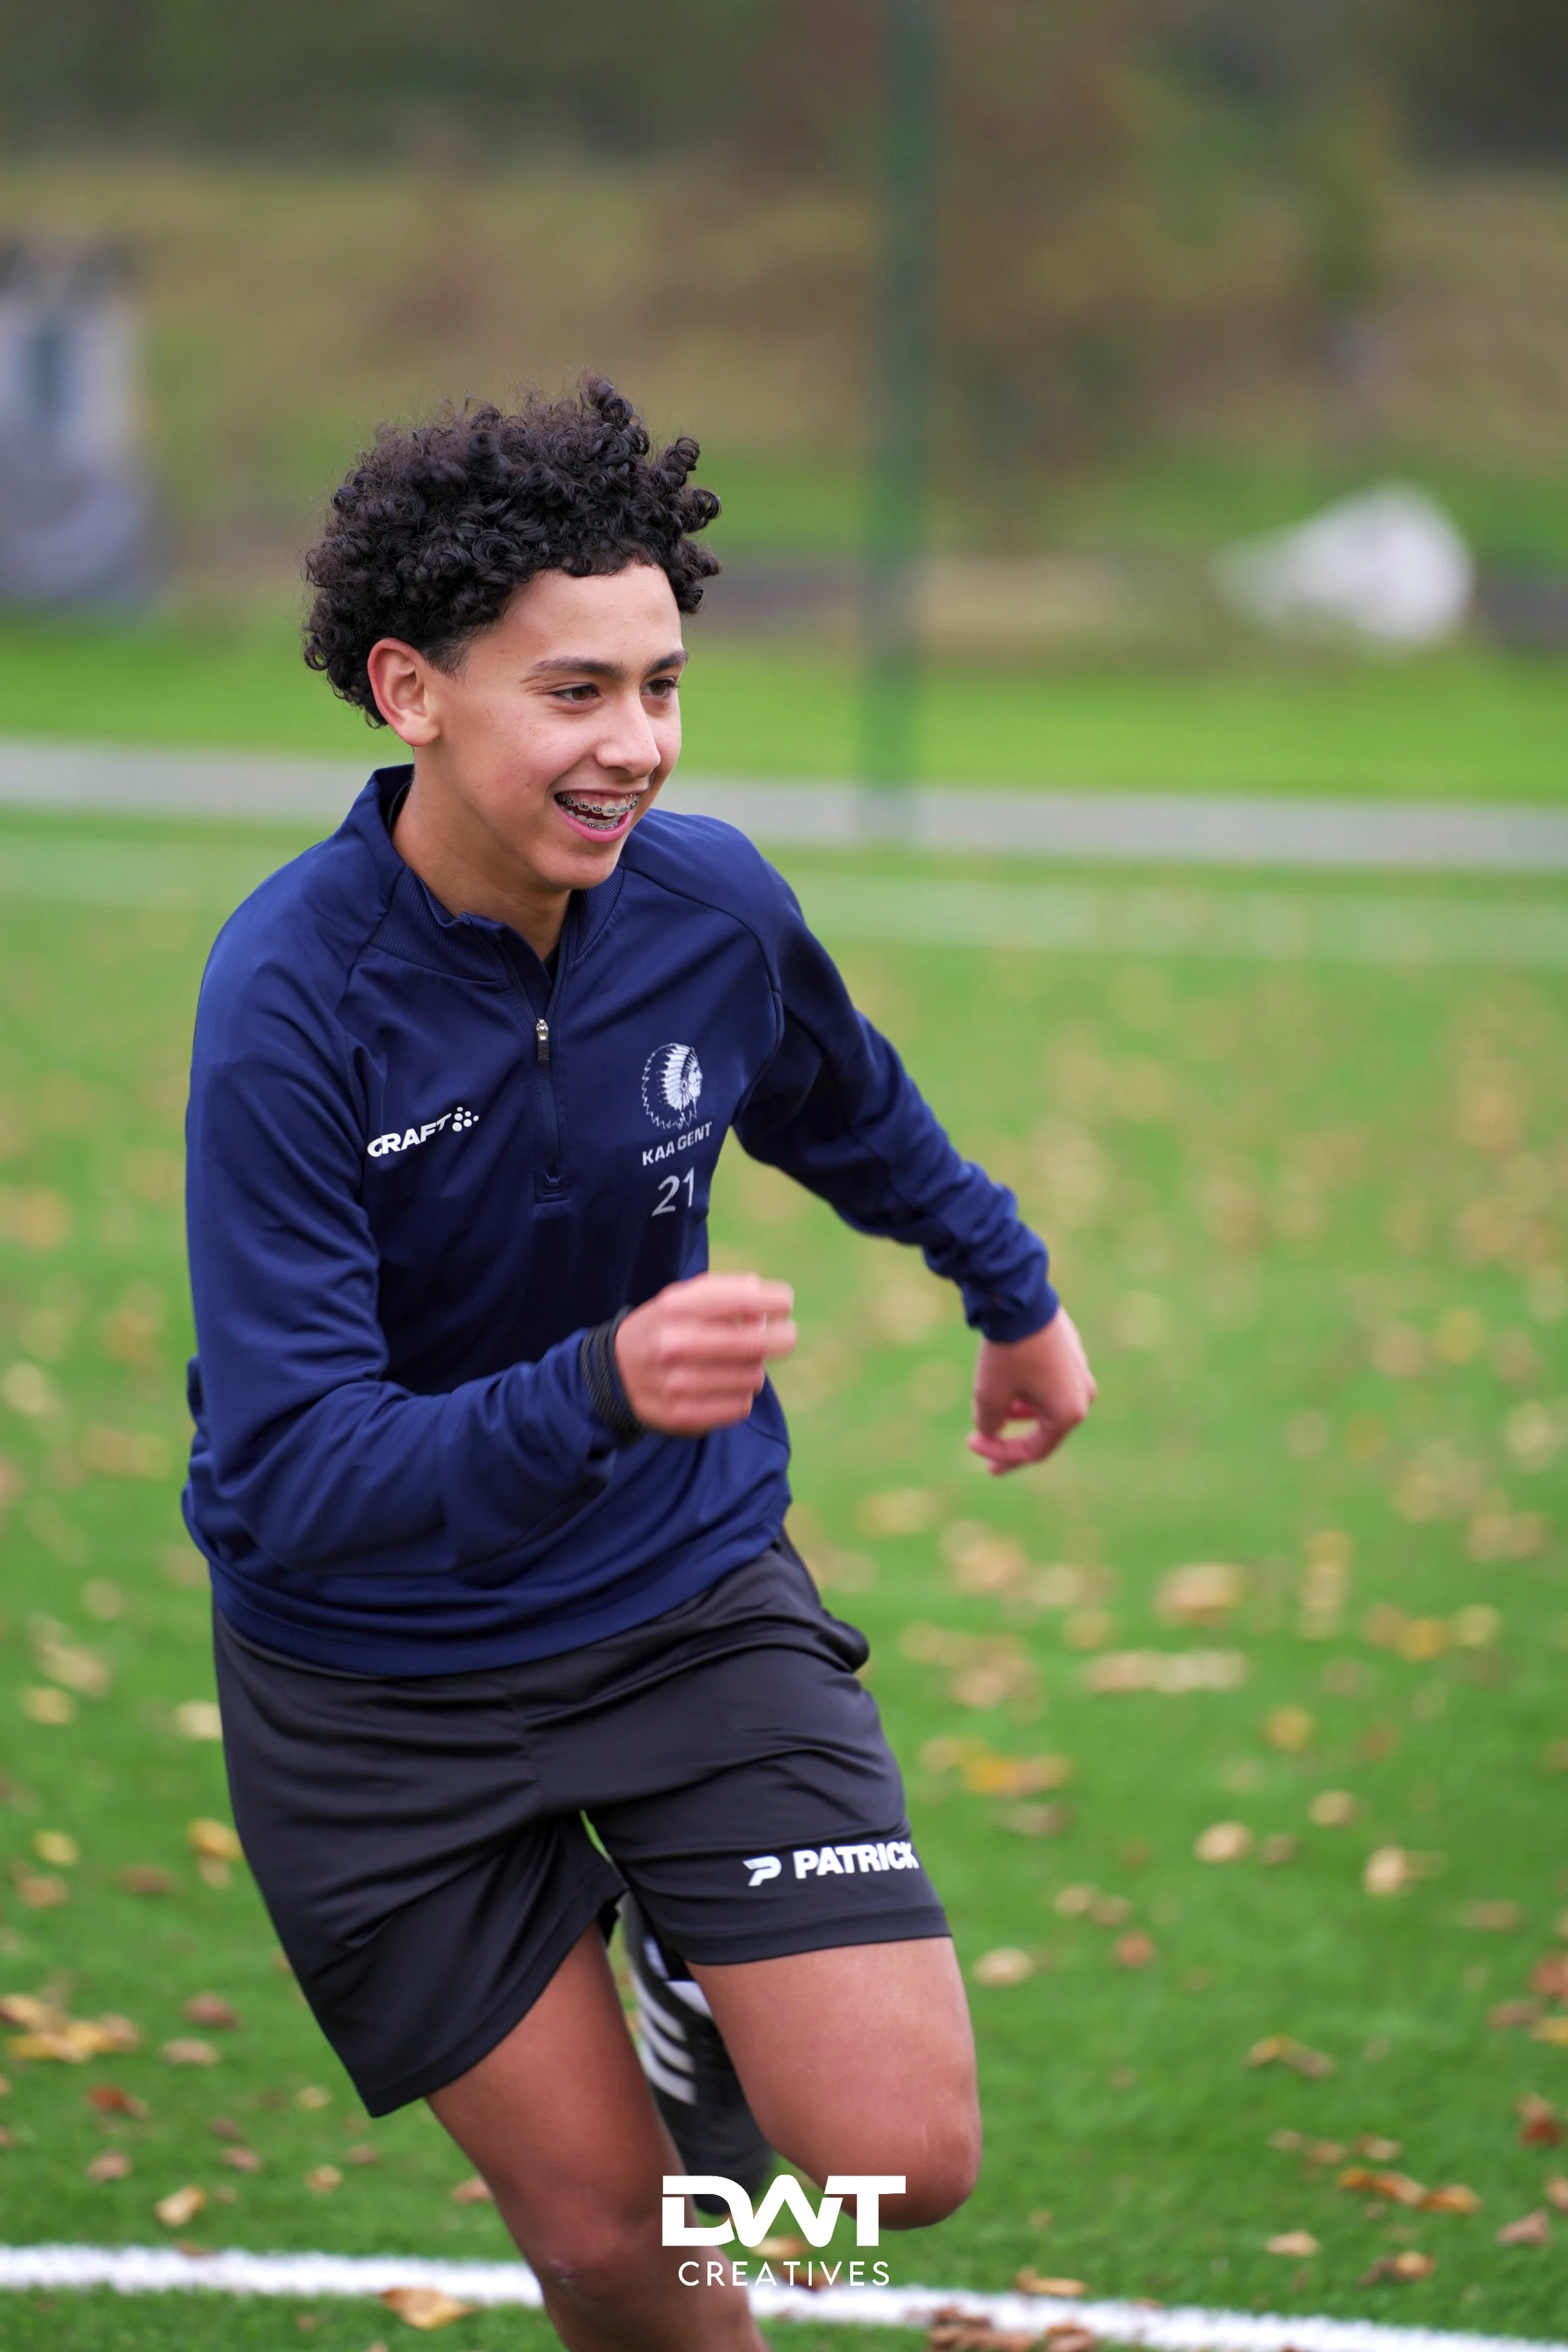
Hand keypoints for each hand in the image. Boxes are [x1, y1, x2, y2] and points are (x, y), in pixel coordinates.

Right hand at [615, 1272, 796, 1436]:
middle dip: (782, 1338)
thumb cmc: (663, 1329)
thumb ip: (725, 1292)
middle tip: (788, 1335)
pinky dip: (743, 1394)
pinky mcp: (684, 1416)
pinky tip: (727, 1385)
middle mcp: (674, 1346)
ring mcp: (678, 1385)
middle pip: (754, 1344)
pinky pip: (741, 1406)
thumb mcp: (681, 1299)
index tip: (785, 1303)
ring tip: (739, 1362)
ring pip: (752, 1377)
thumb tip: (770, 1303)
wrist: (613, 1375)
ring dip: (755, 1368)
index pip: (741, 1301)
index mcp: (675, 1309)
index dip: (774, 1301)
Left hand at [967, 1307, 1095, 1476]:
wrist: (1020, 1300)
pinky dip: (1028, 1395)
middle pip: (1044, 1432)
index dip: (1000, 1453)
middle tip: (983, 1445)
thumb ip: (990, 1424)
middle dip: (1011, 1439)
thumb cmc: (1008, 1351)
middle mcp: (1083, 1396)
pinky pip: (1051, 1386)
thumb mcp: (989, 1395)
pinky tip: (1008, 1388)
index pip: (1033, 1450)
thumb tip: (992, 1430)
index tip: (970, 1443)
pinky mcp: (1073, 1354)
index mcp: (1069, 1413)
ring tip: (993, 1411)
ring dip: (1019, 1415)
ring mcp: (1081, 1373)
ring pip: (1047, 1408)